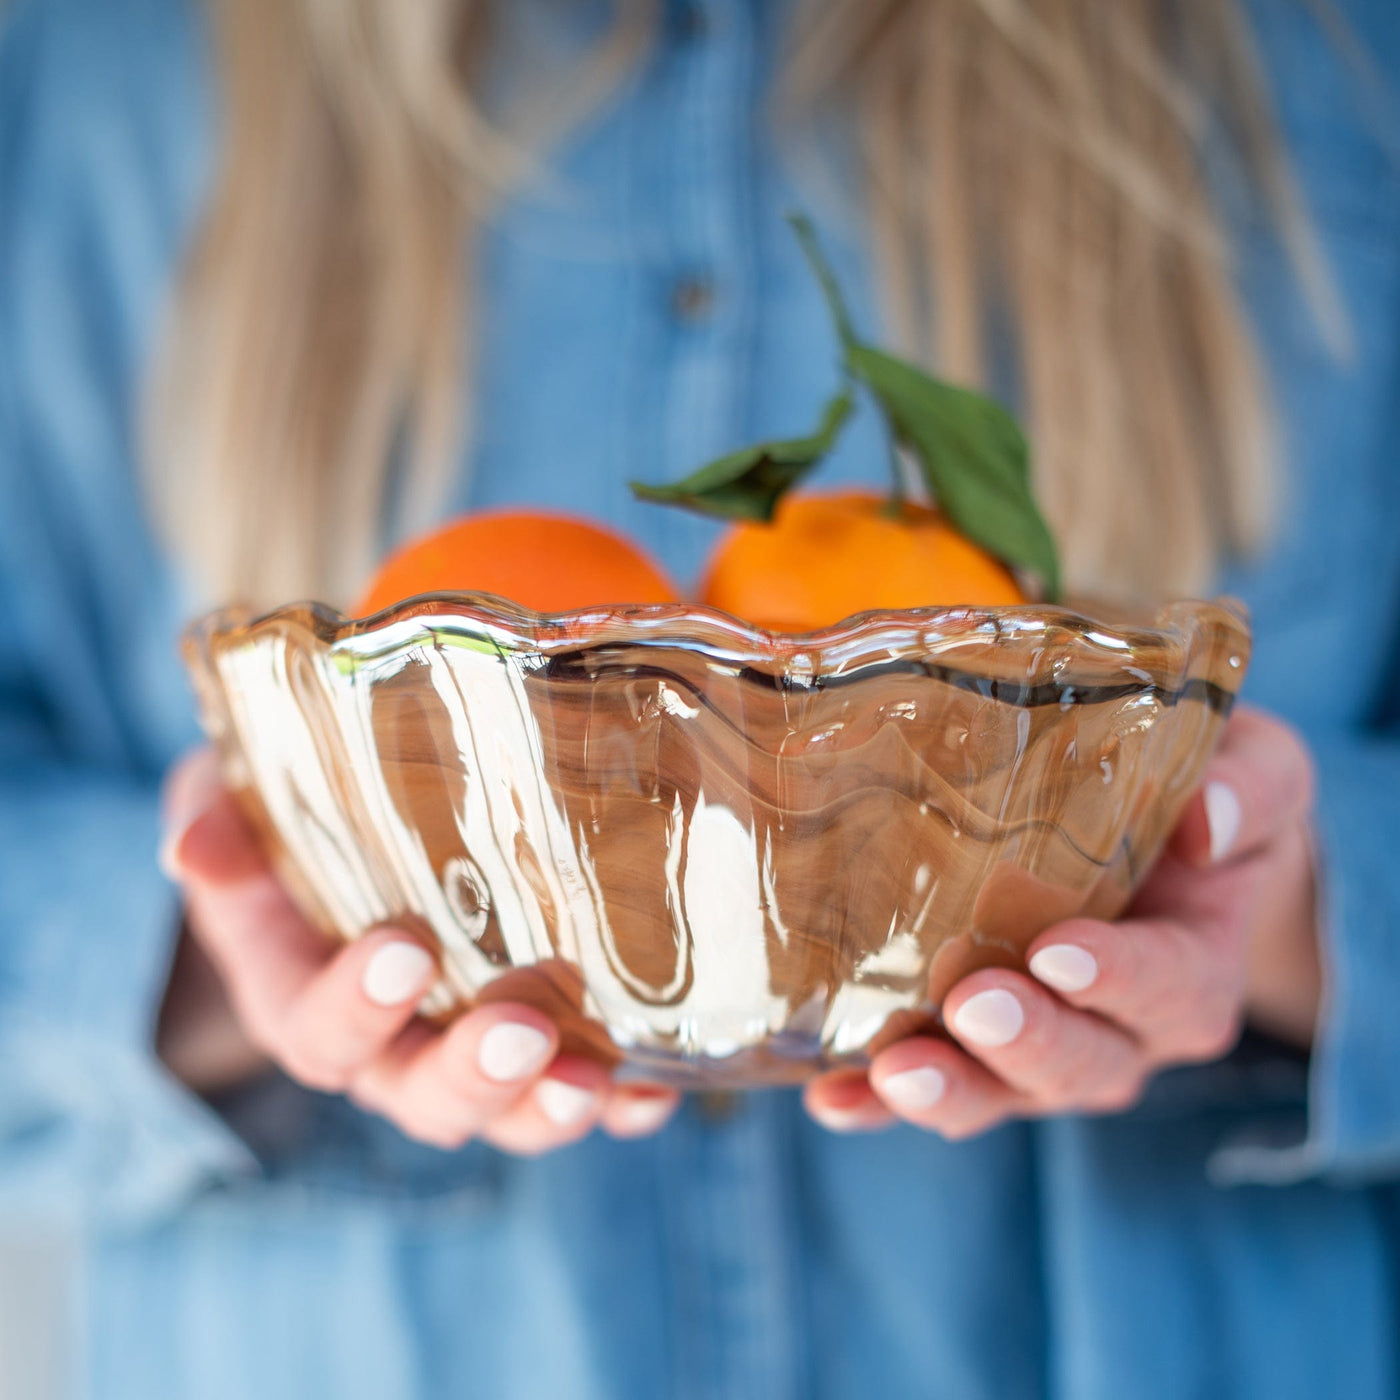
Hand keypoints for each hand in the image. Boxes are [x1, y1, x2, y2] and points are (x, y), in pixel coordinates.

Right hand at [159, 749, 678, 1152]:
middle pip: (421, 1096)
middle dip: (471, 1076)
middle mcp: (387, 1046)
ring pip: (504, 1110)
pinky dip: (621, 1100)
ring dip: (549, 1103)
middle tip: (519, 1032)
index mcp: (303, 997)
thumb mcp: (230, 803)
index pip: (317, 1029)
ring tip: (595, 1078)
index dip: (357, 1007)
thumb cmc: (286, 819)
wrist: (355, 836)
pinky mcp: (541, 1037)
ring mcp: (466, 1048)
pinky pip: (580, 1087)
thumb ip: (213, 822)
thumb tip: (191, 848)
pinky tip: (659, 1085)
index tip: (403, 949)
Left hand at [805, 706, 1321, 1136]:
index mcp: (1194, 966)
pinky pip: (934, 1083)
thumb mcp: (1258, 772)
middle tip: (974, 1006)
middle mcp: (1122, 1029)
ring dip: (950, 1089)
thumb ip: (1248, 791)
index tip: (1060, 952)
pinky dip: (877, 1104)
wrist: (1163, 844)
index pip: (1169, 986)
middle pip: (1084, 1063)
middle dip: (1028, 1043)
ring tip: (894, 1076)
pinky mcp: (973, 1048)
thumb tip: (1204, 822)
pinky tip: (831, 1100)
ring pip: (1005, 1092)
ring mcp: (1042, 1048)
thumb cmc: (1201, 798)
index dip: (1118, 978)